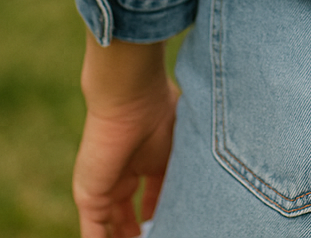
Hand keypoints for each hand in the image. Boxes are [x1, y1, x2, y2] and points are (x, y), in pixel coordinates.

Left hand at [73, 36, 177, 237]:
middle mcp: (125, 172)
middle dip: (137, 230)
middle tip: (154, 237)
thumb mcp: (181, 146)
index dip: (160, 210)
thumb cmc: (161, 113)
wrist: (129, 97)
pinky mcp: (91, 197)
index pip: (153, 192)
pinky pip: (94, 232)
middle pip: (128, 211)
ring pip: (112, 224)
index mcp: (148, 157)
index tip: (173, 222)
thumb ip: (184, 169)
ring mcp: (106, 184)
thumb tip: (207, 195)